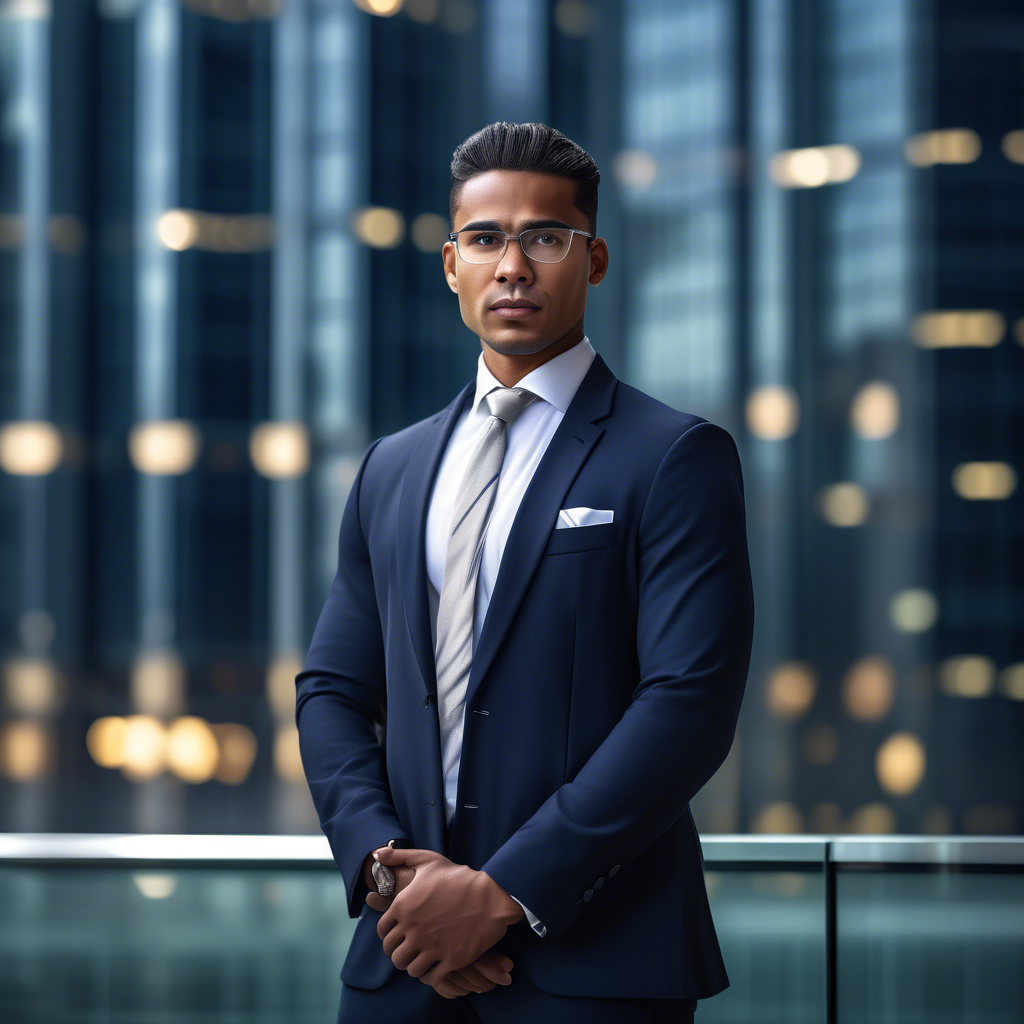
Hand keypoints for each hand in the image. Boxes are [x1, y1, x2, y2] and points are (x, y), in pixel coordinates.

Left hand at [367, 846, 518, 993]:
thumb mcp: (428, 861)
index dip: (389, 935)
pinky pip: (431, 977)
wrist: (491, 896)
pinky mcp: (450, 960)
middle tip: (410, 949)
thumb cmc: (458, 877)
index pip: (383, 933)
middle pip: (394, 954)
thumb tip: (378, 853)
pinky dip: (431, 975)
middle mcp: (413, 929)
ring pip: (410, 969)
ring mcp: (431, 946)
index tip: (399, 933)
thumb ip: (399, 856)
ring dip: (414, 965)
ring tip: (422, 959)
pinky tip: (437, 966)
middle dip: (399, 952)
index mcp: (403, 907)